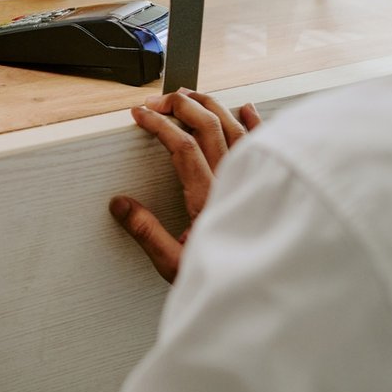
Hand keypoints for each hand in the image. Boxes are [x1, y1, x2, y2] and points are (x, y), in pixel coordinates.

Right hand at [109, 89, 260, 282]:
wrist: (270, 296)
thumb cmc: (229, 283)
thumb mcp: (175, 265)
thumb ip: (147, 233)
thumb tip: (120, 205)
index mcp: (207, 199)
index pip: (181, 146)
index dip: (158, 124)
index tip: (140, 114)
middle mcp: (233, 183)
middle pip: (209, 127)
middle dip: (181, 106)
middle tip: (158, 101)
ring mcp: (255, 182)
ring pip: (235, 128)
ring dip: (211, 106)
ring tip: (190, 95)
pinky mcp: (270, 187)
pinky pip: (265, 144)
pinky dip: (256, 122)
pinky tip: (247, 108)